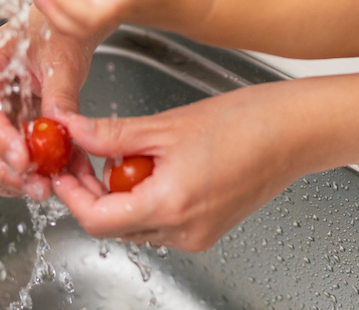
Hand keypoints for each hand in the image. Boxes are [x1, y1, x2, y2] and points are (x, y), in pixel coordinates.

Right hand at [0, 8, 98, 199]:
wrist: (58, 35)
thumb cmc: (55, 36)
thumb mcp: (64, 60)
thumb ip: (61, 94)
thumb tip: (61, 128)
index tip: (24, 160)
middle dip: (2, 170)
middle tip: (37, 183)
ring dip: (2, 180)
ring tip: (39, 186)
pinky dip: (4, 179)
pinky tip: (32, 179)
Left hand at [49, 83, 303, 250]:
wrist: (296, 132)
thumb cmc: (245, 123)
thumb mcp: (167, 124)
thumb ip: (113, 134)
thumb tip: (73, 131)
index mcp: (170, 206)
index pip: (97, 220)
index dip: (72, 195)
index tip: (62, 168)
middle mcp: (183, 232)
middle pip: (114, 225)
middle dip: (92, 191)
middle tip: (82, 152)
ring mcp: (198, 235)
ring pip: (137, 224)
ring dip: (119, 193)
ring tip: (123, 151)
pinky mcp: (209, 229)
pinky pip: (162, 221)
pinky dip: (147, 196)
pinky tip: (154, 163)